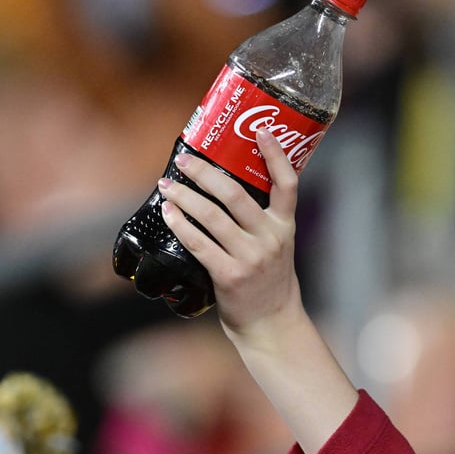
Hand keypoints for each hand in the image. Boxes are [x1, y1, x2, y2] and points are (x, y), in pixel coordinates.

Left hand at [159, 130, 357, 453]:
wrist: (271, 323)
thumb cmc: (269, 279)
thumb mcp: (277, 244)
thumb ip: (261, 219)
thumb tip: (224, 184)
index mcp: (285, 226)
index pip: (287, 183)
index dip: (275, 155)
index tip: (260, 130)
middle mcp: (271, 238)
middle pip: (236, 194)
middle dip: (205, 172)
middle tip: (185, 160)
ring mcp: (250, 258)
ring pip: (212, 216)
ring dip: (185, 197)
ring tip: (167, 185)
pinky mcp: (229, 276)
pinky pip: (199, 243)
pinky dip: (181, 225)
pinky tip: (169, 214)